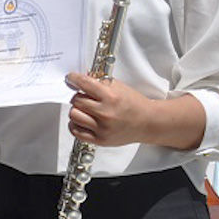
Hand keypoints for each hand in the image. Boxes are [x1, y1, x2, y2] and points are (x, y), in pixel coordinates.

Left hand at [65, 73, 204, 149]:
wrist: (148, 123)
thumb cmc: (134, 104)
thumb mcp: (119, 87)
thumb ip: (99, 82)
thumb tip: (81, 79)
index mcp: (111, 97)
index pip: (84, 84)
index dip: (74, 78)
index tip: (71, 78)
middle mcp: (105, 113)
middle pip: (76, 101)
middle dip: (78, 96)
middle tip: (83, 96)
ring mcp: (102, 128)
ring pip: (74, 115)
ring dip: (76, 110)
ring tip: (84, 109)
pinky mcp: (100, 140)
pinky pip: (76, 131)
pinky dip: (75, 124)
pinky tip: (83, 120)